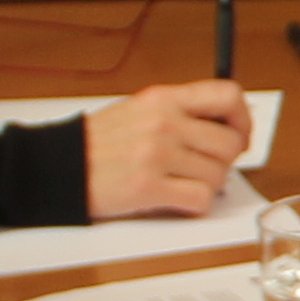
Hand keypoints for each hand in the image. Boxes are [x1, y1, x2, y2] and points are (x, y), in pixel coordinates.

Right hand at [84, 80, 251, 220]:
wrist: (57, 166)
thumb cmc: (96, 143)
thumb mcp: (139, 110)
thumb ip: (179, 113)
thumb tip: (223, 126)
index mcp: (163, 98)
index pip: (227, 95)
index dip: (243, 119)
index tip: (238, 134)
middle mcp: (164, 122)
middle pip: (230, 143)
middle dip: (224, 162)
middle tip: (206, 168)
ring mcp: (157, 155)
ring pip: (218, 175)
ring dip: (207, 186)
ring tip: (182, 183)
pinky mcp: (148, 188)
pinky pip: (200, 199)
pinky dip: (195, 205)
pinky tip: (176, 199)